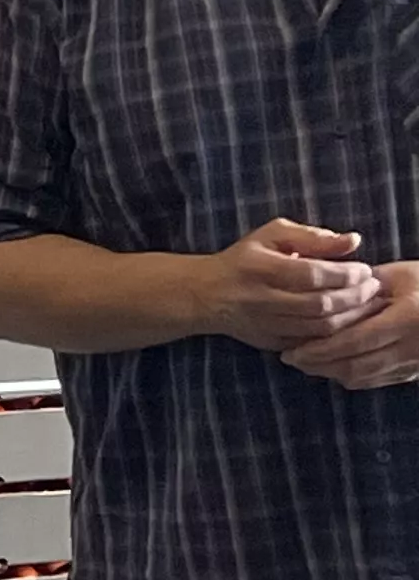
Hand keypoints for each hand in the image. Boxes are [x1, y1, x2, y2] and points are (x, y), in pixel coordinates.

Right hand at [194, 219, 381, 351]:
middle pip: (319, 304)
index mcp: (259, 268)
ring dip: (350, 317)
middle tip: (372, 287)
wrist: (205, 295)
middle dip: (354, 296)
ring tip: (366, 303)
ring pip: (318, 328)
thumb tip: (353, 241)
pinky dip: (334, 334)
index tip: (364, 269)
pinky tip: (347, 321)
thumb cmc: (244, 259)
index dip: (345, 274)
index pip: (312, 274)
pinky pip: (311, 343)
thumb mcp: (272, 236)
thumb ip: (312, 236)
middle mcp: (259, 299)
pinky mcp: (270, 342)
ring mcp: (264, 325)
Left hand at [283, 260, 418, 388]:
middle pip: (355, 365)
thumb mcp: (401, 276)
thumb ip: (364, 286)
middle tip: (290, 358)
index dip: (319, 349)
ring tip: (305, 362)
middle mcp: (413, 347)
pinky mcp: (415, 373)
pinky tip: (331, 366)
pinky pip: (376, 381)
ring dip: (330, 373)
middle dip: (318, 365)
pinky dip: (350, 376)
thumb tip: (323, 293)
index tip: (291, 349)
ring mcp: (415, 364)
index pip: (354, 342)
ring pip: (364, 377)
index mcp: (408, 319)